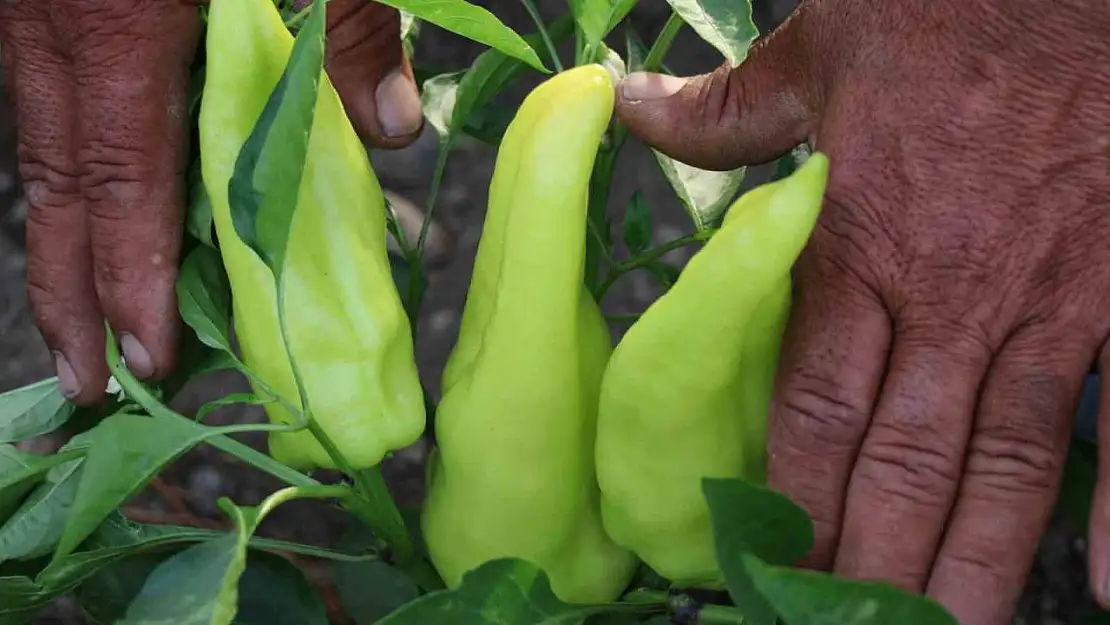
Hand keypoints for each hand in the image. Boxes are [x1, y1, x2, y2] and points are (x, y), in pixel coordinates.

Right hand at [0, 0, 422, 404]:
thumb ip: (351, 30)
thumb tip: (391, 130)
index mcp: (124, 20)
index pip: (124, 177)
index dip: (132, 278)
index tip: (149, 358)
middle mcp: (59, 28)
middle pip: (58, 187)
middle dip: (70, 297)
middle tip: (91, 384)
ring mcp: (37, 19)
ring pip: (45, 155)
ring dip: (64, 248)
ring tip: (86, 331)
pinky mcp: (46, 12)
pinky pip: (55, 114)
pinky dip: (76, 181)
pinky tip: (102, 223)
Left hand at [616, 1, 1109, 621]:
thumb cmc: (942, 9)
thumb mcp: (817, 53)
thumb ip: (724, 111)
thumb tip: (626, 104)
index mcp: (861, 247)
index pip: (814, 408)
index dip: (793, 495)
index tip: (771, 558)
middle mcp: (951, 296)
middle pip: (902, 462)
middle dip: (872, 559)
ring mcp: (1051, 304)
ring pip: (1006, 464)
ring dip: (971, 563)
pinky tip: (1106, 585)